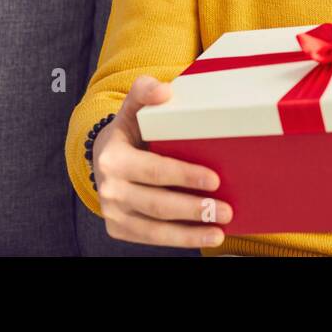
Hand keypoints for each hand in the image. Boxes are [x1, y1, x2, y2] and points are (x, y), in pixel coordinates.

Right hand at [92, 73, 232, 248]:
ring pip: (154, 229)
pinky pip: (150, 238)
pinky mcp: (118, 229)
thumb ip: (145, 91)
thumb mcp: (134, 107)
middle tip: (226, 209)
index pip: (154, 170)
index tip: (215, 180)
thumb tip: (163, 91)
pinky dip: (179, 240)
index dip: (185, 177)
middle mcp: (109, 188)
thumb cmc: (131, 130)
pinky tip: (203, 237)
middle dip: (194, 209)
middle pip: (157, 204)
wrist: (105, 155)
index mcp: (113, 157)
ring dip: (190, 234)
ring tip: (219, 232)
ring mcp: (113, 212)